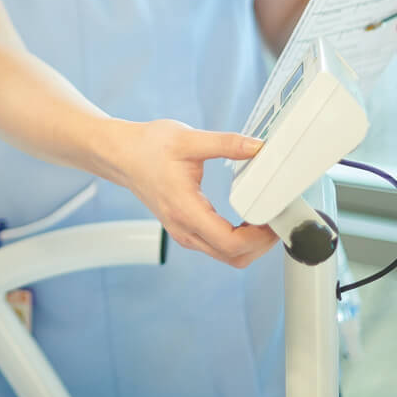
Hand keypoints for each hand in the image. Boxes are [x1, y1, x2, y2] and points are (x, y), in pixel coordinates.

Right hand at [116, 119, 276, 267]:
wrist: (121, 155)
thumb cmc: (147, 148)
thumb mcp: (188, 139)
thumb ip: (226, 144)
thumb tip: (258, 147)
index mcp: (185, 209)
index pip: (230, 243)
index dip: (259, 238)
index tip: (274, 219)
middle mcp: (184, 228)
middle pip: (233, 257)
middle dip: (261, 245)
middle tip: (276, 220)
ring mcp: (183, 232)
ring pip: (226, 256)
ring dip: (250, 245)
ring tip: (264, 218)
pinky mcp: (184, 229)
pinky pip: (216, 247)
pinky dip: (237, 241)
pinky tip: (246, 220)